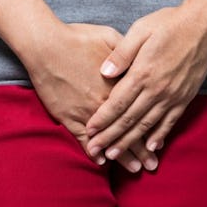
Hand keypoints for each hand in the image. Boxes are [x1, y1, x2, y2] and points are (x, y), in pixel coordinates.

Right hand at [24, 22, 158, 171]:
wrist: (46, 45)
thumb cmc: (78, 38)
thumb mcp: (110, 37)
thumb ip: (128, 52)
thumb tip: (142, 58)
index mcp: (119, 85)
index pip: (140, 113)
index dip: (152, 129)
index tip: (160, 144)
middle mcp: (105, 102)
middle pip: (128, 131)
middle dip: (141, 151)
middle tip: (152, 166)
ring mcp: (87, 112)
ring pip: (108, 139)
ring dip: (122, 156)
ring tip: (135, 169)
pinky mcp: (68, 116)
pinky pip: (82, 138)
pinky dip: (92, 151)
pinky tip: (102, 162)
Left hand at [85, 0, 206, 160]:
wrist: (205, 24)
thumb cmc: (169, 23)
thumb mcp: (140, 30)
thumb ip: (121, 54)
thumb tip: (102, 72)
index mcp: (143, 72)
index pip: (116, 103)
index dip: (101, 119)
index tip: (88, 131)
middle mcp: (157, 89)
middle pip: (129, 119)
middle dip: (110, 137)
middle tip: (96, 151)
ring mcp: (173, 95)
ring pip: (147, 125)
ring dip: (130, 142)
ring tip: (116, 155)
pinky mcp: (186, 97)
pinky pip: (170, 121)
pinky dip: (159, 135)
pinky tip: (151, 147)